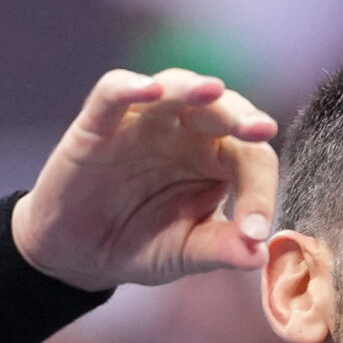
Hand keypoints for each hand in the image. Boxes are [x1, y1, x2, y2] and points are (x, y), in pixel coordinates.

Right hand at [10, 69, 278, 292]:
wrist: (81, 254)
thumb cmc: (141, 245)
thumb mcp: (185, 253)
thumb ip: (222, 250)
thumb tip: (261, 256)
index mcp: (217, 161)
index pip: (251, 159)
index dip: (260, 191)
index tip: (256, 231)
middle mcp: (187, 133)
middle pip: (221, 110)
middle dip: (242, 117)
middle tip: (261, 130)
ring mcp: (143, 123)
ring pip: (174, 88)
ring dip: (193, 88)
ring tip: (212, 90)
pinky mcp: (98, 124)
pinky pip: (113, 93)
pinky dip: (130, 86)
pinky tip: (150, 90)